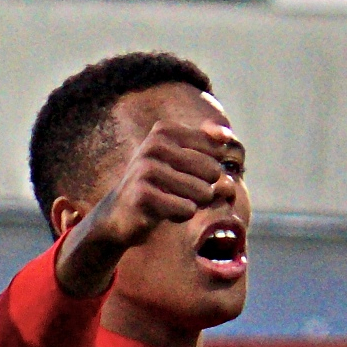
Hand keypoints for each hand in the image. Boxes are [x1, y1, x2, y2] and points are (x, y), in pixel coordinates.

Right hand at [92, 120, 232, 249]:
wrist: (119, 213)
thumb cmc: (159, 184)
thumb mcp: (181, 158)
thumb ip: (207, 142)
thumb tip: (227, 135)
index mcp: (164, 130)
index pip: (216, 150)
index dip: (210, 169)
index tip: (186, 173)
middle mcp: (154, 144)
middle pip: (212, 171)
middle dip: (203, 188)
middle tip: (178, 191)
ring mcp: (146, 168)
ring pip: (203, 191)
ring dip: (193, 203)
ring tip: (170, 200)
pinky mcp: (143, 195)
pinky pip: (187, 209)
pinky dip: (180, 215)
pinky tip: (161, 211)